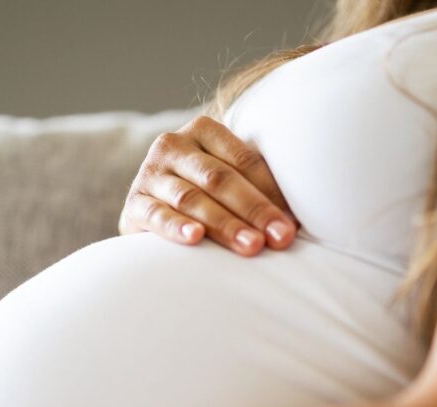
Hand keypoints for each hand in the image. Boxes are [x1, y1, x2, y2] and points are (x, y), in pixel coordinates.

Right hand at [119, 115, 298, 255]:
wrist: (153, 210)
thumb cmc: (206, 197)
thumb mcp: (229, 180)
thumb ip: (259, 187)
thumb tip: (302, 218)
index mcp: (204, 130)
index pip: (244, 160)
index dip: (271, 191)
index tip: (295, 223)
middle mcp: (173, 145)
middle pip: (220, 179)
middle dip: (255, 210)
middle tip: (280, 238)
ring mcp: (149, 173)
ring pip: (192, 199)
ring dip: (225, 224)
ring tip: (251, 246)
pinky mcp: (134, 204)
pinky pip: (156, 215)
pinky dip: (176, 227)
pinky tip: (195, 238)